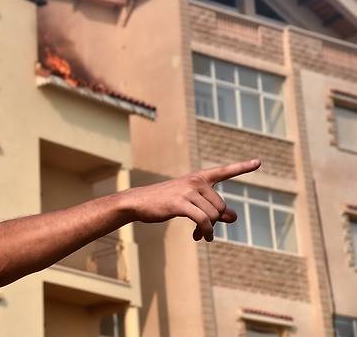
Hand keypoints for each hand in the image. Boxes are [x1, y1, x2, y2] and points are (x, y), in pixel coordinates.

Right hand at [129, 159, 260, 241]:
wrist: (139, 202)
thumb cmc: (165, 202)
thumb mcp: (191, 203)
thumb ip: (213, 209)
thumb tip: (234, 218)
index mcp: (199, 177)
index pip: (224, 171)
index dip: (242, 167)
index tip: (258, 162)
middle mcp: (196, 181)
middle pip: (221, 207)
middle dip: (215, 222)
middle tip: (204, 231)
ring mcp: (188, 191)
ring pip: (213, 216)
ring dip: (208, 230)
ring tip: (199, 234)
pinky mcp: (180, 203)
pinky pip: (203, 221)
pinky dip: (204, 232)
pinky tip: (199, 237)